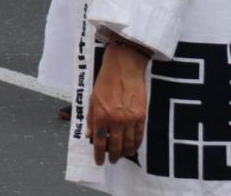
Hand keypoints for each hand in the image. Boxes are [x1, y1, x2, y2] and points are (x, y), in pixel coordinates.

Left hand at [87, 42, 149, 164]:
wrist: (124, 68)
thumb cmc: (105, 81)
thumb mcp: (92, 98)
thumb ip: (91, 118)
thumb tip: (89, 135)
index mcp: (101, 116)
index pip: (99, 141)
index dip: (98, 154)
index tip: (99, 161)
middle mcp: (116, 120)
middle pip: (115, 146)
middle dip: (113, 156)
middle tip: (112, 160)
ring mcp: (130, 119)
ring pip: (129, 144)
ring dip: (125, 152)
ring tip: (122, 155)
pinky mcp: (141, 116)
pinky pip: (139, 136)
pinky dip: (136, 144)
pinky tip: (132, 147)